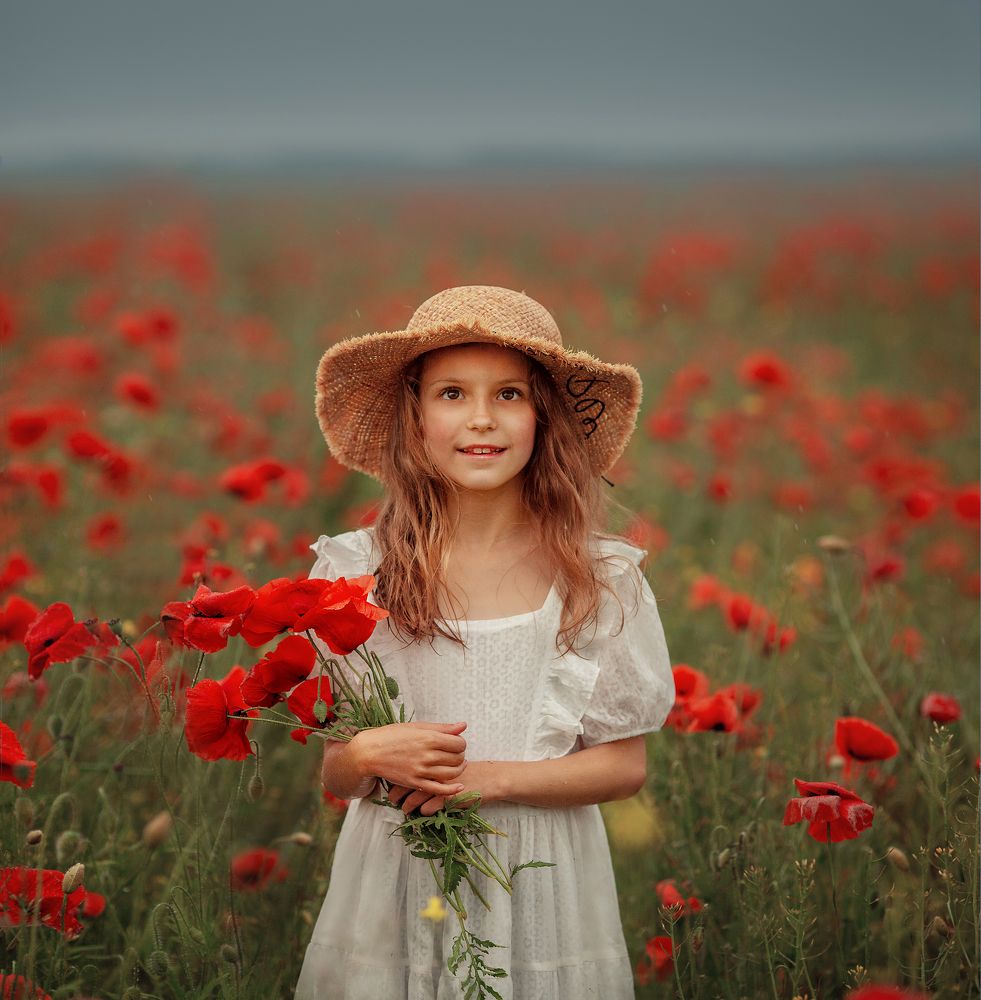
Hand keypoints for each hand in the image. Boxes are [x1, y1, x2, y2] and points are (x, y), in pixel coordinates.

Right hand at [355, 721, 467, 797]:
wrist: (369, 753)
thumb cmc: (392, 736)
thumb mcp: (416, 727)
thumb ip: (442, 728)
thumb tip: (463, 726)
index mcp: (428, 737)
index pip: (459, 743)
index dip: (460, 743)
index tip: (455, 743)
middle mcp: (426, 754)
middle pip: (457, 758)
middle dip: (460, 756)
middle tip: (454, 754)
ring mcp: (421, 771)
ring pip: (452, 773)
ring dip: (459, 770)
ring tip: (456, 765)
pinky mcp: (415, 783)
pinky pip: (440, 790)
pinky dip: (453, 790)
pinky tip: (459, 786)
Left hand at [387, 761, 501, 816]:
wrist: (489, 778)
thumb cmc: (469, 767)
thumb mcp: (452, 756)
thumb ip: (435, 754)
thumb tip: (415, 759)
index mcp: (433, 758)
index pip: (407, 766)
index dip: (396, 777)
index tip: (391, 782)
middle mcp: (434, 771)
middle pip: (406, 783)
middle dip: (396, 794)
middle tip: (392, 799)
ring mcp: (440, 786)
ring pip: (414, 799)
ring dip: (407, 806)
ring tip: (404, 809)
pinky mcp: (447, 799)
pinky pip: (427, 809)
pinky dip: (422, 812)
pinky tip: (422, 812)